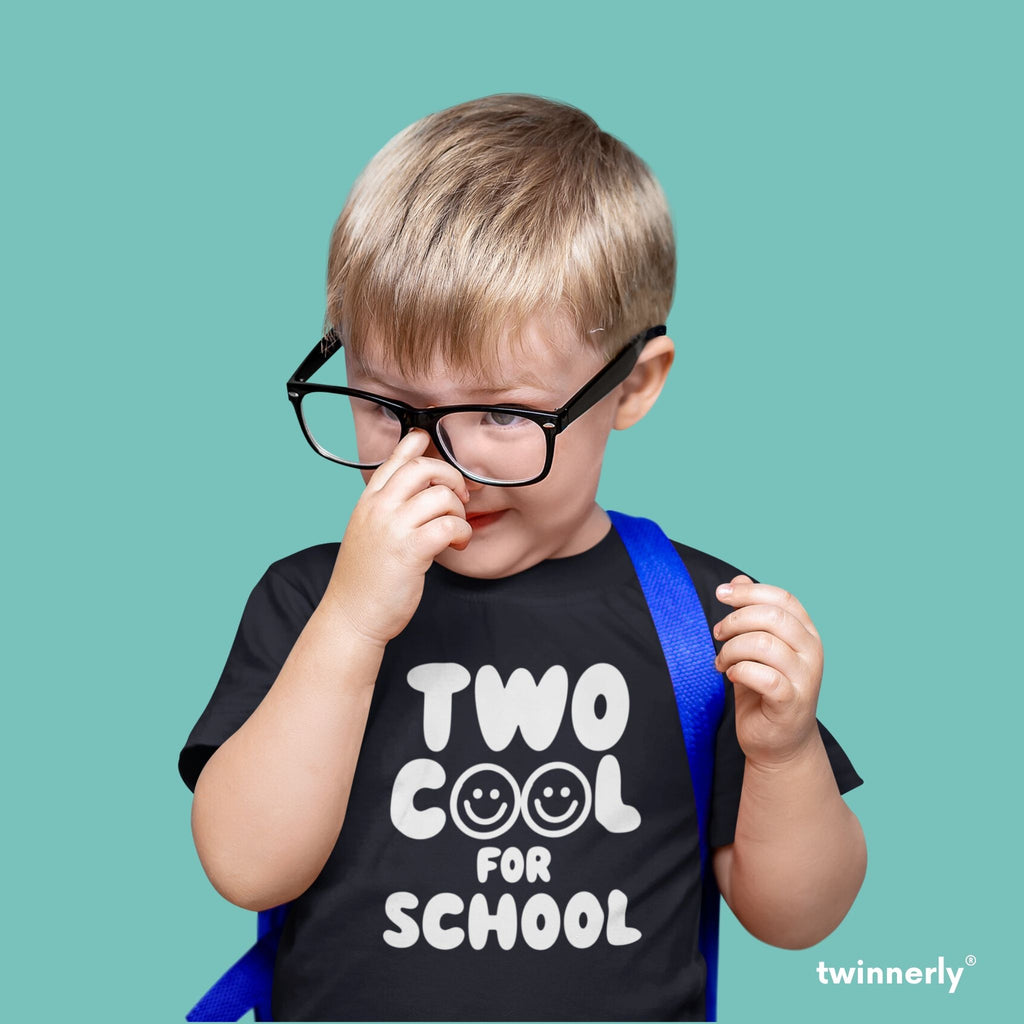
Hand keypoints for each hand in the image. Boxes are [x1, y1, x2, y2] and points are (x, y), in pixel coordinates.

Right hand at [323, 430, 471, 646]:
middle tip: (460, 497)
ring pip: (441, 495)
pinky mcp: (411, 550)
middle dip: (451, 477)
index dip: (420, 445)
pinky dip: (462, 532)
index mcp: (369, 500)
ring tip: (456, 529)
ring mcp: (393, 527)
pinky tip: (457, 544)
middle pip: (423, 466)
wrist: (352, 615)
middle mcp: (379, 508)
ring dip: (459, 510)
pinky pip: (450, 524)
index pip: (396, 458)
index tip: (436, 450)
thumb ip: (389, 507)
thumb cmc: (365, 578)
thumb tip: (422, 489)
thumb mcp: (369, 531)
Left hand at [712, 575, 823, 766]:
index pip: (783, 598)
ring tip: (722, 662)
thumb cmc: (764, 692)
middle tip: (717, 634)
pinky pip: (763, 676)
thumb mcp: (754, 648)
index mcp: (805, 633)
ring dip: (732, 649)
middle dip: (735, 620)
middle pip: (773, 617)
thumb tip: (739, 579)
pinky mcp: (792, 702)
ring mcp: (805, 678)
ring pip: (764, 644)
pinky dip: (739, 671)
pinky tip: (731, 676)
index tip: (721, 593)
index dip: (750, 592)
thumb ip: (751, 616)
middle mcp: (811, 652)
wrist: (778, 742)